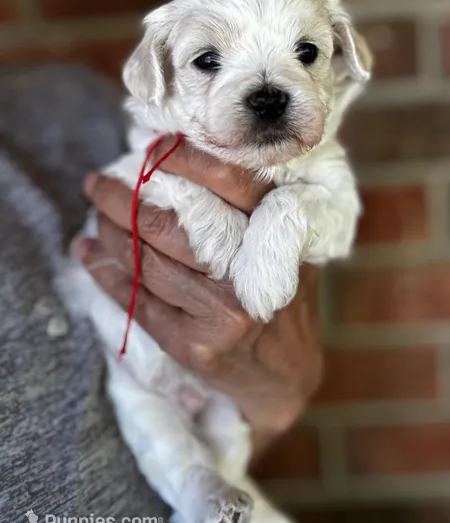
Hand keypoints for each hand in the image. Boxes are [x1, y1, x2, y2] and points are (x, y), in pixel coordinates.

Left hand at [74, 137, 322, 455]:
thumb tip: (183, 162)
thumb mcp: (287, 248)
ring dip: (110, 231)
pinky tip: (88, 251)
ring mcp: (220, 312)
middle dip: (123, 197)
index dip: (187, 159)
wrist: (288, 375)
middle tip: (98, 181)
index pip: (231, 184)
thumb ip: (254, 213)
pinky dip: (105, 272)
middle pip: (170, 225)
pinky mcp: (193, 345)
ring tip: (95, 212)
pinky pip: (137, 300)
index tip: (151, 147)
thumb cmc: (282, 297)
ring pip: (147, 261)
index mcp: (277, 238)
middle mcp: (248, 273)